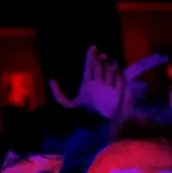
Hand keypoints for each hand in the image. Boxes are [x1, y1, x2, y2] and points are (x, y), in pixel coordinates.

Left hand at [51, 48, 167, 120]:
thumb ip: (59, 95)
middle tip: (102, 56)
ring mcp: (110, 88)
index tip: (93, 47)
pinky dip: (119, 77)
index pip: (89, 68)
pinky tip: (117, 73)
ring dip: (111, 68)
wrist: (98, 125)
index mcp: (88, 85)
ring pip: (111, 72)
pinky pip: (121, 82)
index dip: (90, 58)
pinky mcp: (120, 93)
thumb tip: (50, 80)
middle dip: (101, 60)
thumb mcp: (68, 105)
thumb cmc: (84, 113)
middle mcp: (99, 84)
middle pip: (100, 68)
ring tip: (110, 65)